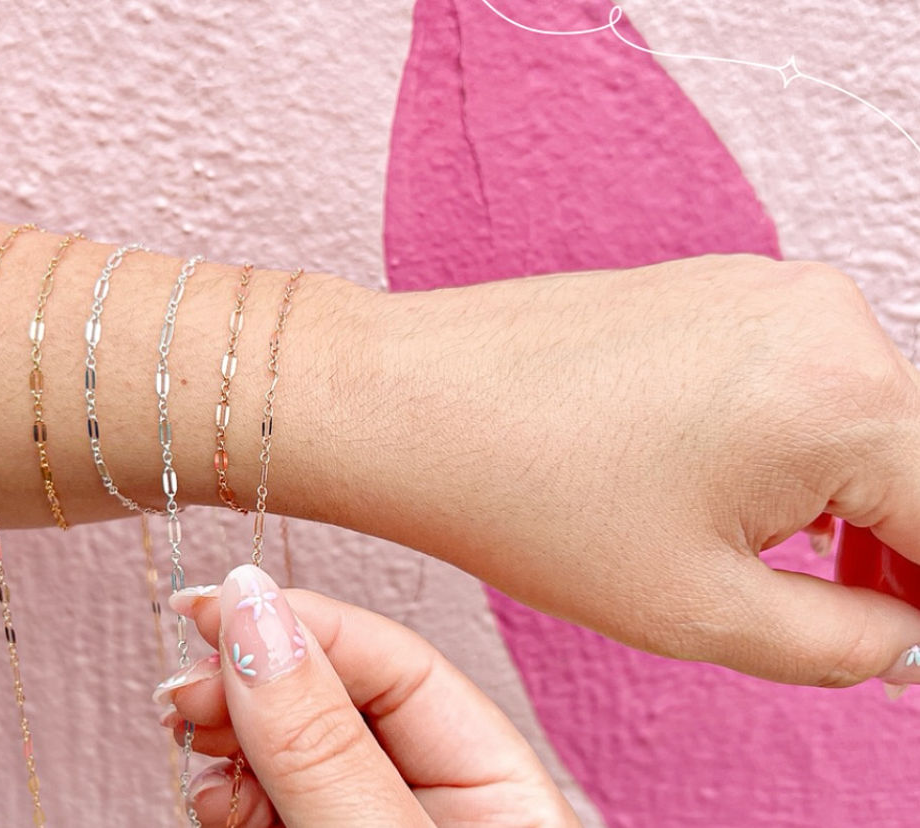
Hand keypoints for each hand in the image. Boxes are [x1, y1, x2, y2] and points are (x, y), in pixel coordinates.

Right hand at [153, 565, 578, 826]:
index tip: (215, 606)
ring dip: (232, 732)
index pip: (399, 664)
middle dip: (254, 678)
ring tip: (186, 733)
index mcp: (502, 786)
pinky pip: (275, 801)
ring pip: (296, 748)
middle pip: (338, 699)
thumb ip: (322, 747)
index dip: (303, 625)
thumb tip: (253, 612)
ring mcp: (381, 822)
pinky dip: (232, 791)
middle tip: (181, 684)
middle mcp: (445, 798)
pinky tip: (208, 795)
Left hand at [348, 254, 919, 687]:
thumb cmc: (527, 501)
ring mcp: (767, 289)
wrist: (407, 402)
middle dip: (900, 553)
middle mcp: (825, 317)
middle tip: (861, 627)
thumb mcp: (704, 611)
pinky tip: (745, 504)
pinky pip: (801, 378)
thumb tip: (911, 637)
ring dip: (851, 503)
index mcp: (845, 397)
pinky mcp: (717, 288)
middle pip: (915, 462)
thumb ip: (849, 643)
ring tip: (797, 576)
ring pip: (860, 419)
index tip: (899, 637)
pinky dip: (797, 449)